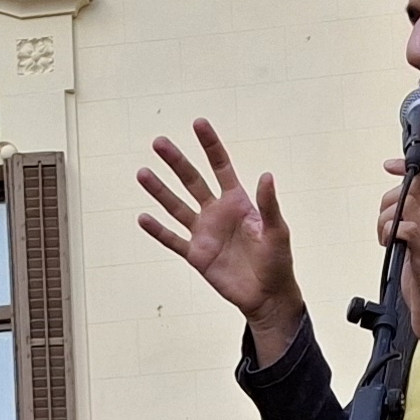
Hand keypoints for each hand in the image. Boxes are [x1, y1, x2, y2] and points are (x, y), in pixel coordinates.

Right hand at [136, 121, 305, 357]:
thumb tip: (266, 175)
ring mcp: (204, 233)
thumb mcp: (277, 231)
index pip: (220, 166)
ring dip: (160, 191)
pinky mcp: (196, 255)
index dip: (210, 145)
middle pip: (192, 181)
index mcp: (237, 202)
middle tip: (159, 142)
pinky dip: (158, 230)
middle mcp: (216, 212)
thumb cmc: (278, 262)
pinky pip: (173, 240)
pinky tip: (143, 217)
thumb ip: (269, 204)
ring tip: (142, 173)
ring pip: (177, 207)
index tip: (198, 123)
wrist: (267, 295)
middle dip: (176, 161)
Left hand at [378, 157, 419, 364]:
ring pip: (408, 203)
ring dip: (386, 217)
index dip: (409, 168)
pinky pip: (409, 229)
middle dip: (389, 198)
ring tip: (385, 239)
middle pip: (416, 186)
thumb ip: (411, 228)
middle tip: (384, 224)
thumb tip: (392, 215)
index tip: (391, 167)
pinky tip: (389, 245)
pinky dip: (392, 231)